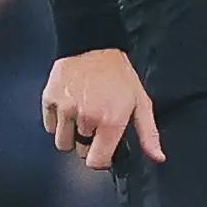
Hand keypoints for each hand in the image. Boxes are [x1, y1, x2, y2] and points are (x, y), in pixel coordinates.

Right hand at [42, 48, 163, 171]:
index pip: (96, 161)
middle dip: (87, 142)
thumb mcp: (140, 102)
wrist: (93, 45)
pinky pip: (49, 126)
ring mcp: (65, 109)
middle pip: (80, 151)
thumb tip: (157, 157)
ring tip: (81, 116)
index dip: (101, 159)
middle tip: (95, 123)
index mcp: (110, 122)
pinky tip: (69, 107)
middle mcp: (86, 118)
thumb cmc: (118, 74)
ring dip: (71, 134)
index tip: (103, 149)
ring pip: (62, 142)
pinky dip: (58, 122)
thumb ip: (148, 133)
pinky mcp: (50, 100)